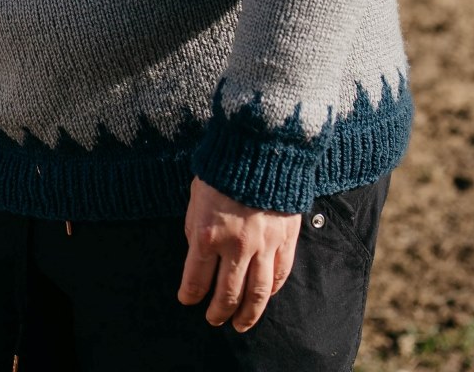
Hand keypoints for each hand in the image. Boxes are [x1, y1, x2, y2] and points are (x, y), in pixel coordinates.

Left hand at [177, 177, 299, 332]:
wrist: (259, 150)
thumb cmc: (221, 172)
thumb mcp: (195, 199)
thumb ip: (196, 230)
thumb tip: (200, 257)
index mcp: (207, 234)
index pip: (195, 279)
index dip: (190, 295)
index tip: (187, 301)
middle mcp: (236, 245)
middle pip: (227, 293)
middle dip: (218, 311)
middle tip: (214, 320)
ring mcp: (264, 245)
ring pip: (257, 293)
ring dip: (248, 314)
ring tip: (241, 325)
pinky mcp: (286, 240)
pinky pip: (280, 275)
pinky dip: (272, 291)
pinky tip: (264, 299)